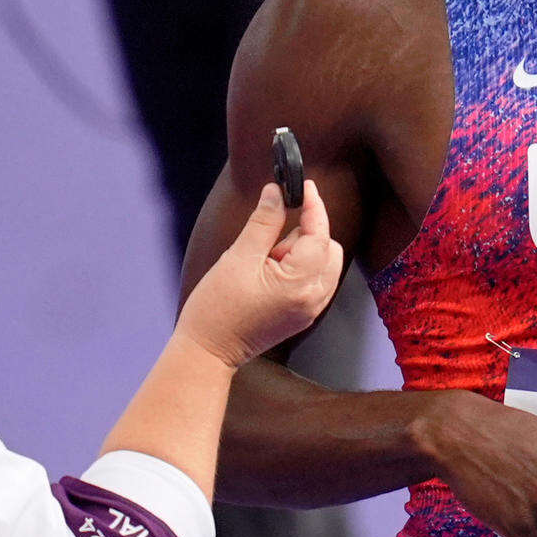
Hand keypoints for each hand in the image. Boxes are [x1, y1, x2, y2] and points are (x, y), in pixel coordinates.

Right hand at [177, 181, 345, 366]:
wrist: (208, 351)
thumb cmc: (217, 307)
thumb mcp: (238, 257)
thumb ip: (263, 222)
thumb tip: (277, 191)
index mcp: (301, 284)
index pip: (319, 234)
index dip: (313, 206)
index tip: (303, 185)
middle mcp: (315, 299)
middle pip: (328, 248)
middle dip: (303, 235)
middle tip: (267, 243)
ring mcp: (312, 310)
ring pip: (323, 264)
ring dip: (300, 252)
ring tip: (262, 264)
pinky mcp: (304, 315)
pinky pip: (315, 280)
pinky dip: (299, 268)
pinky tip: (269, 274)